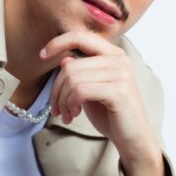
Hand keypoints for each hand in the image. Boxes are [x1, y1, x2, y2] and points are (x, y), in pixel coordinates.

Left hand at [40, 31, 163, 175]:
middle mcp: (119, 59)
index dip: (58, 43)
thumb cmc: (111, 114)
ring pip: (72, 79)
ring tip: (66, 113)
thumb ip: (80, 72)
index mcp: (113, 54)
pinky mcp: (118, 91)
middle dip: (57, 90)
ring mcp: (120, 74)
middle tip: (57, 108)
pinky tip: (73, 114)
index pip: (81, 37)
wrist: (133, 139)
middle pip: (70, 65)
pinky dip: (70, 104)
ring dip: (63, 100)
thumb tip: (64, 59)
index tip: (42, 55)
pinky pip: (80, 91)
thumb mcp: (90, 88)